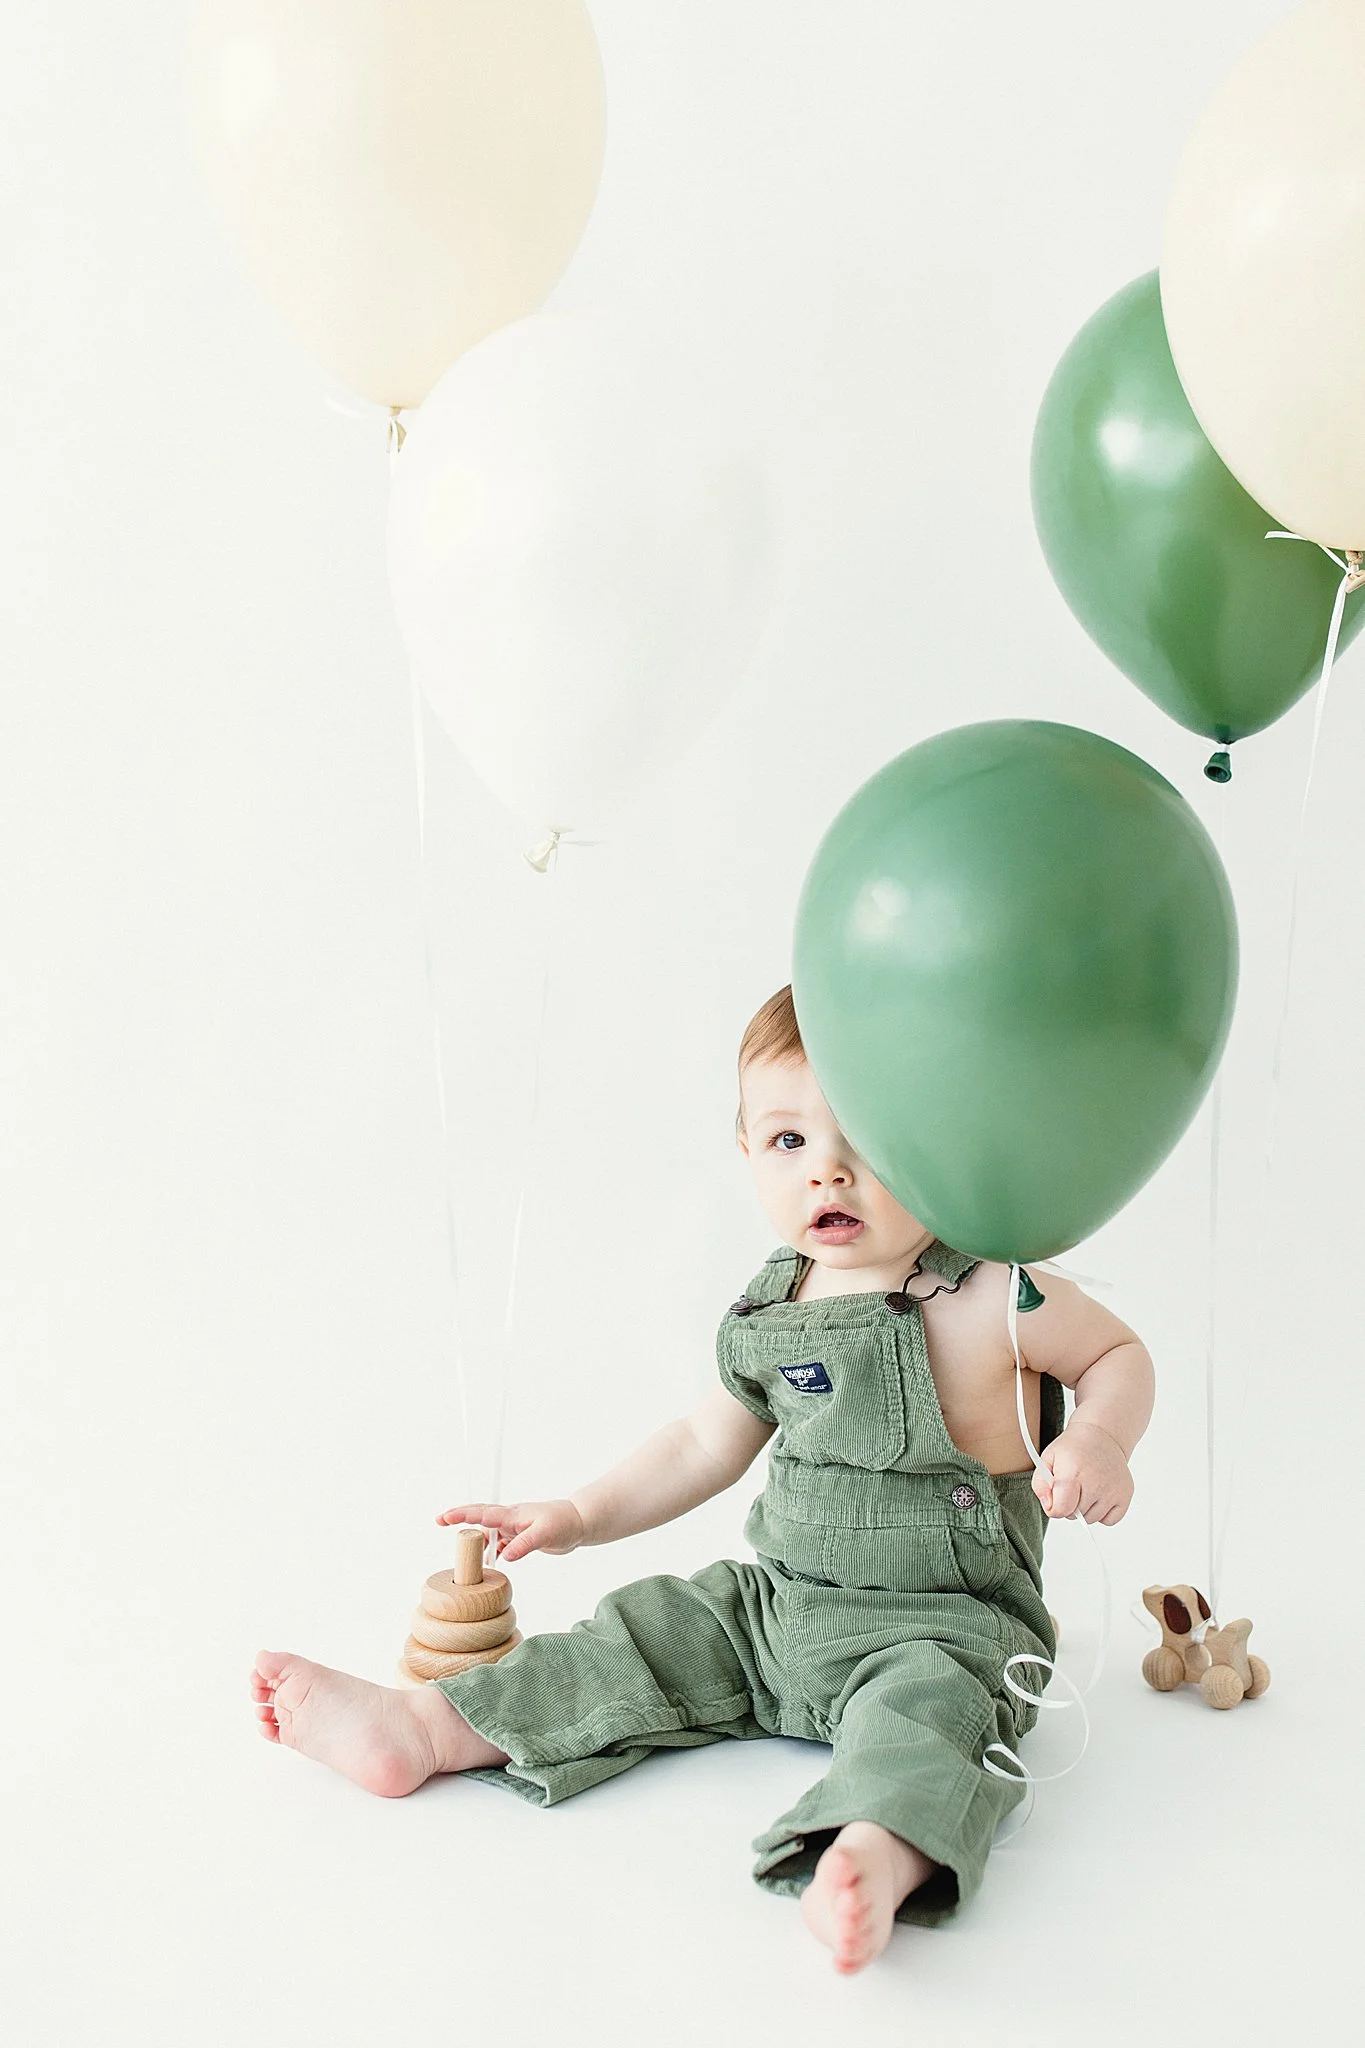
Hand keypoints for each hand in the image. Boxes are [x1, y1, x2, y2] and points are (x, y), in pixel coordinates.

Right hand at [435, 1498, 585, 1561]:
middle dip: (460, 1518)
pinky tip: (489, 1561)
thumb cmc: (563, 1523)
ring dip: (476, 1539)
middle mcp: (510, 1519)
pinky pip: (499, 1543)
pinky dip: (491, 1551)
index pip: (483, 1514)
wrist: (578, 1523)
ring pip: (488, 1532)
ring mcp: (513, 1527)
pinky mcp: (519, 1537)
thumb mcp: (545, 1534)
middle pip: (480, 1517)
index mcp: (513, 1515)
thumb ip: (525, 1544)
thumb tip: (505, 1556)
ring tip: (463, 1550)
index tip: (445, 1517)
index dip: (463, 1515)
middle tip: (439, 1520)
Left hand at [1030, 1419, 1132, 1524]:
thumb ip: (1040, 1485)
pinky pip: (1109, 1520)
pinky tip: (1099, 1494)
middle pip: (1075, 1516)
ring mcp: (1113, 1490)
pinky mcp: (1125, 1495)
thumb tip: (1049, 1506)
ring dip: (1085, 1509)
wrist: (1101, 1435)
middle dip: (1069, 1505)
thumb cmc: (1073, 1448)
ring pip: (1091, 1520)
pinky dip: (1102, 1513)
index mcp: (1073, 1473)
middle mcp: (1096, 1483)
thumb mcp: (1048, 1459)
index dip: (1053, 1506)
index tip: (1055, 1495)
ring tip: (1086, 1487)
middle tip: (1072, 1485)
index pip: (1060, 1510)